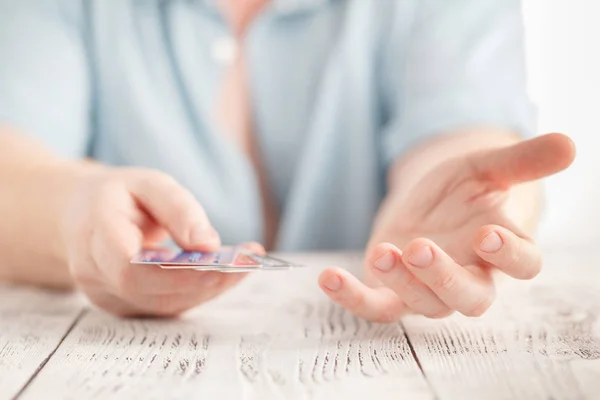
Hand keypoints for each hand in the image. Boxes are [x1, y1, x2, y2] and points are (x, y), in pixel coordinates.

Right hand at [60, 167, 261, 316]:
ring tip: (246, 264)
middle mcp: (93, 272)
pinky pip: (166, 305)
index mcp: (94, 232)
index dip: (177, 272)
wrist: (85, 215)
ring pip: (163, 304)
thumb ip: (177, 209)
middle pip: (151, 291)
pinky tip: (225, 273)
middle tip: (249, 261)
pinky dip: (199, 291)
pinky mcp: (125, 305)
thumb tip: (208, 245)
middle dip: (205, 280)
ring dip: (210, 288)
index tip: (223, 260)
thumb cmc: (120, 195)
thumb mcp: (150, 184)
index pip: (131, 267)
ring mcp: (106, 295)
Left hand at [319, 133, 575, 321]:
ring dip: (401, 281)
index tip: (487, 233)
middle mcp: (469, 275)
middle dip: (445, 277)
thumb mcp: (486, 166)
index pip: (522, 265)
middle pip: (470, 298)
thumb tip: (570, 143)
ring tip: (382, 250)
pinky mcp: (391, 292)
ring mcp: (428, 289)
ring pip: (424, 304)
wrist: (426, 201)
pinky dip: (352, 297)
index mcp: (502, 248)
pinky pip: (376, 307)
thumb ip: (523, 160)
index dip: (509, 254)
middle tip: (420, 248)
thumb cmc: (462, 187)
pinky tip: (328, 277)